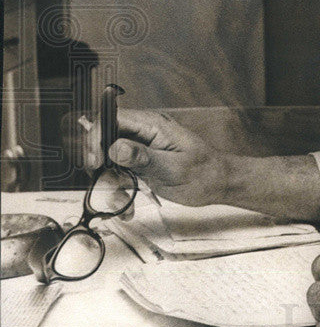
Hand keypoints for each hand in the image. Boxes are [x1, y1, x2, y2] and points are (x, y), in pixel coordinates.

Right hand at [104, 109, 235, 207]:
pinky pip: (117, 176)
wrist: (218, 184)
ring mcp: (139, 150)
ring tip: (125, 203)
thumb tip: (115, 147)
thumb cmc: (204, 172)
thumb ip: (144, 157)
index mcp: (152, 125)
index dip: (96, 136)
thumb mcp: (174, 167)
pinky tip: (128, 207)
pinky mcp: (139, 165)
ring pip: (107, 162)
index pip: (112, 119)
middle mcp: (143, 134)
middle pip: (103, 141)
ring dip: (110, 185)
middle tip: (110, 184)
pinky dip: (118, 193)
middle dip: (100, 165)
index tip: (95, 161)